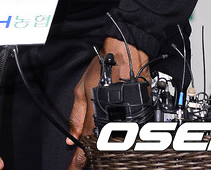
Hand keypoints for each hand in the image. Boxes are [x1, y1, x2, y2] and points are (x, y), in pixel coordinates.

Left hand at [67, 37, 148, 169]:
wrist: (126, 52)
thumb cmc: (103, 67)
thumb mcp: (81, 88)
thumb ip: (76, 116)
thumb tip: (70, 137)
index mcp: (96, 116)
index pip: (85, 148)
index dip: (77, 163)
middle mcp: (113, 122)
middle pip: (102, 150)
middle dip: (93, 158)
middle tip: (83, 163)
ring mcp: (128, 120)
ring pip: (116, 143)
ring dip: (107, 149)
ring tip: (98, 154)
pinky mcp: (140, 115)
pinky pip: (130, 132)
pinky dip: (122, 137)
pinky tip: (116, 138)